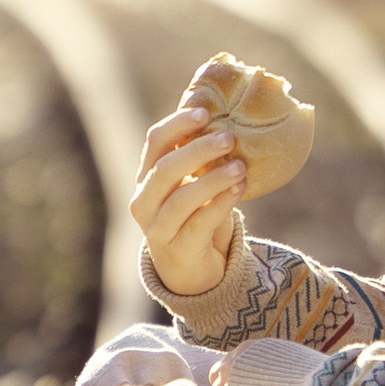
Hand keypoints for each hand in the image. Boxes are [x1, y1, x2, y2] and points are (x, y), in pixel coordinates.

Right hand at [129, 103, 243, 297]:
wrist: (189, 272)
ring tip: (240, 166)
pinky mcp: (177, 251)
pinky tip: (239, 189)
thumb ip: (199, 159)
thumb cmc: (193, 218)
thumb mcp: (191, 186)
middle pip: (165, 169)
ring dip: (213, 179)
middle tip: (229, 138)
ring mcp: (158, 229)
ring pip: (181, 198)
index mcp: (146, 178)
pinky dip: (220, 203)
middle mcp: (144, 202)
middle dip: (198, 150)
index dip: (178, 124)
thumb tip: (226, 114)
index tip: (205, 113)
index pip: (154, 142)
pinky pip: (199, 223)